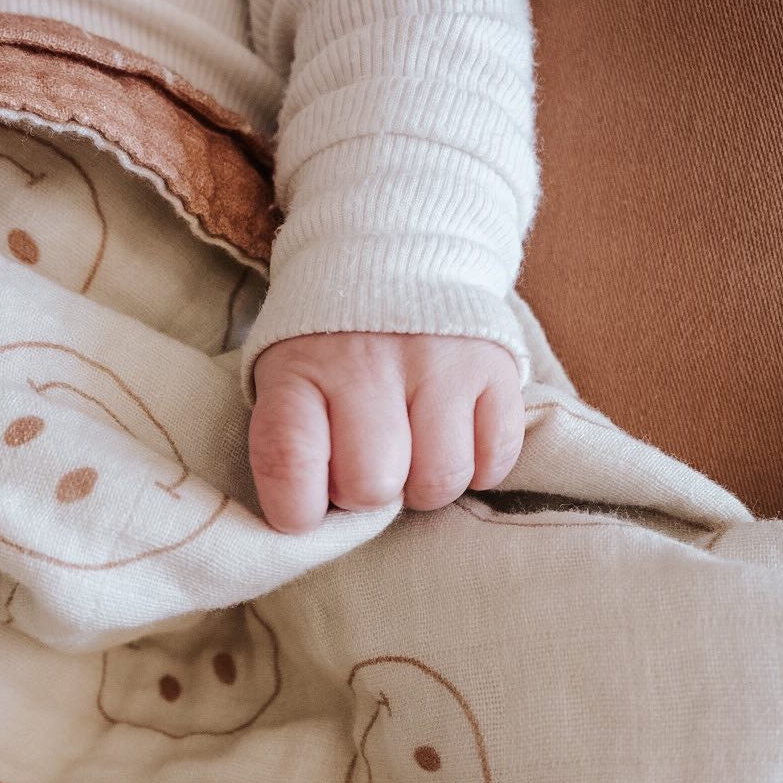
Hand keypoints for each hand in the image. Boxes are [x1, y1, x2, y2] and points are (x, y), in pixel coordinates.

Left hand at [249, 331, 524, 533]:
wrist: (394, 257)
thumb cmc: (329, 351)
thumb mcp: (285, 383)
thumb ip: (293, 449)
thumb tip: (314, 525)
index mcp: (299, 371)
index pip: (289, 461)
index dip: (297, 509)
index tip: (305, 508)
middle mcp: (368, 362)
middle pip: (374, 483)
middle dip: (368, 493)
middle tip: (367, 463)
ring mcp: (438, 360)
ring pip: (441, 478)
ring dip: (426, 483)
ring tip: (413, 450)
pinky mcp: (495, 364)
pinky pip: (496, 457)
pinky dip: (479, 465)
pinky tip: (455, 437)